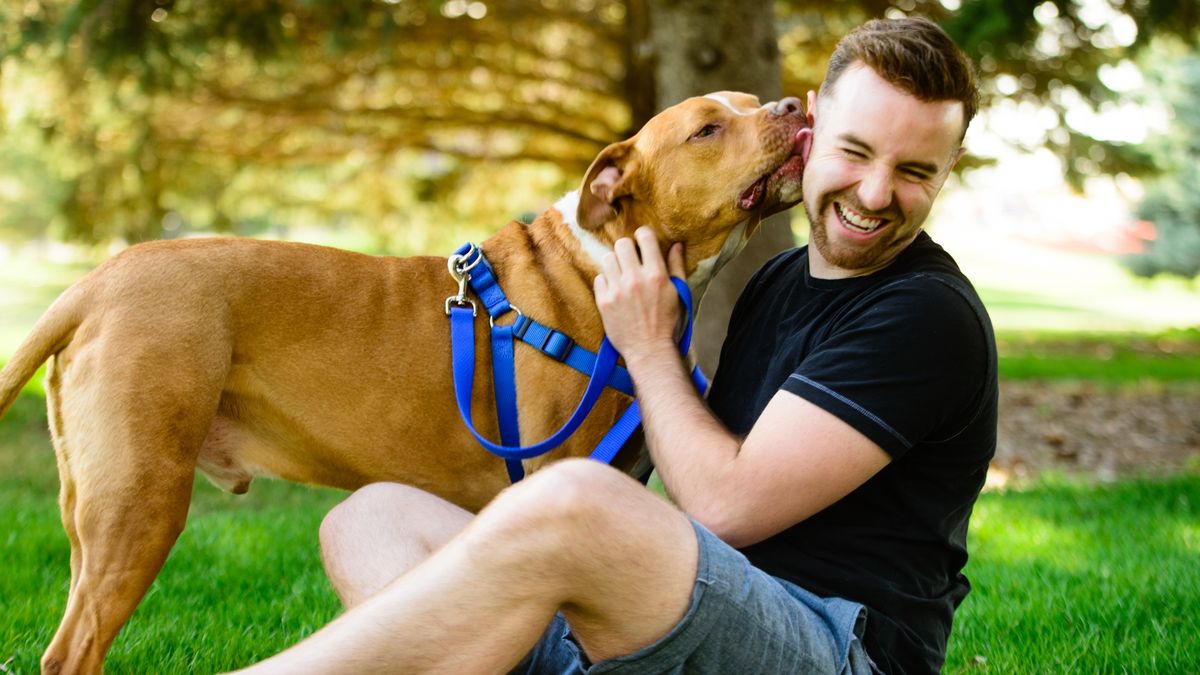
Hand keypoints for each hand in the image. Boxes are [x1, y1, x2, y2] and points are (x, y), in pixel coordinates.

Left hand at [593, 226, 686, 363]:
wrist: (649, 350)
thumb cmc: (667, 323)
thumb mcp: (678, 294)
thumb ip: (676, 267)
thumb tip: (676, 244)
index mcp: (656, 274)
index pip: (645, 236)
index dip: (643, 236)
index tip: (643, 243)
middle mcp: (635, 279)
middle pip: (622, 244)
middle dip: (627, 248)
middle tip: (631, 259)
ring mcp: (617, 290)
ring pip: (607, 258)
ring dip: (615, 264)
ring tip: (622, 275)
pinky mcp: (604, 301)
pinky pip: (599, 278)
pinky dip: (606, 282)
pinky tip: (615, 291)